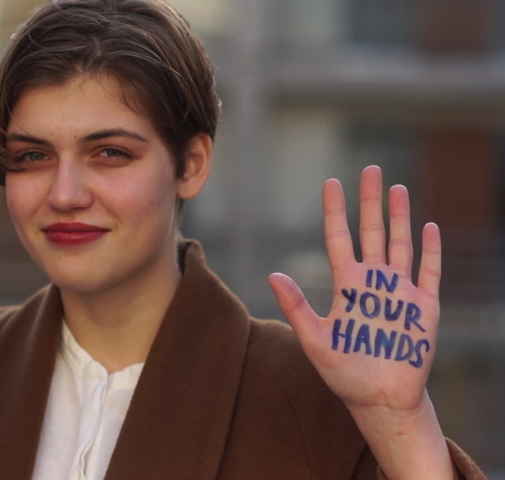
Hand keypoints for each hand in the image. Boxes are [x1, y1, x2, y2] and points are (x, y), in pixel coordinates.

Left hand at [268, 165, 439, 413]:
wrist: (379, 399)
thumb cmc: (344, 372)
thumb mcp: (315, 339)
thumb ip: (296, 306)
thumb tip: (272, 274)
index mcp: (346, 286)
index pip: (340, 239)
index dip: (336, 211)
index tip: (331, 182)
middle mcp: (373, 283)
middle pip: (372, 232)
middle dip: (371, 201)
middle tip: (370, 169)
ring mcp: (400, 292)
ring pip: (400, 245)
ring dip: (400, 216)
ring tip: (397, 187)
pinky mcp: (423, 308)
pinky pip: (428, 273)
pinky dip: (430, 251)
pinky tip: (427, 226)